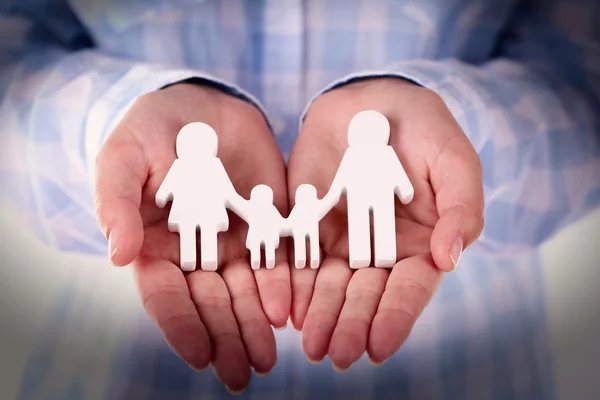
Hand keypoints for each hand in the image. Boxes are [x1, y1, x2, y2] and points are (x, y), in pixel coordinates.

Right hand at [94, 83, 289, 392]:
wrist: (200, 104)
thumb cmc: (150, 129)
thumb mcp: (124, 156)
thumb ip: (117, 201)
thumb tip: (117, 254)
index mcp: (157, 247)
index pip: (167, 296)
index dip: (182, 325)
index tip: (200, 355)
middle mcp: (197, 254)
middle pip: (211, 304)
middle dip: (227, 338)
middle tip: (244, 372)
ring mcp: (234, 242)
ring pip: (246, 292)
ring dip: (256, 326)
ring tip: (268, 357)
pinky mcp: (267, 225)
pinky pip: (277, 261)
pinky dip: (284, 286)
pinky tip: (291, 310)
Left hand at [287, 77, 483, 368]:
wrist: (373, 99)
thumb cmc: (424, 129)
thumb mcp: (454, 161)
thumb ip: (461, 208)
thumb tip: (451, 257)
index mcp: (419, 244)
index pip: (408, 290)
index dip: (395, 319)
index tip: (378, 348)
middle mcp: (380, 251)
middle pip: (365, 296)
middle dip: (351, 325)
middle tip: (336, 355)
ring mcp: (343, 239)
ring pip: (330, 285)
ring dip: (321, 315)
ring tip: (310, 343)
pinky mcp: (309, 223)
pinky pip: (299, 257)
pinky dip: (293, 283)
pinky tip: (286, 306)